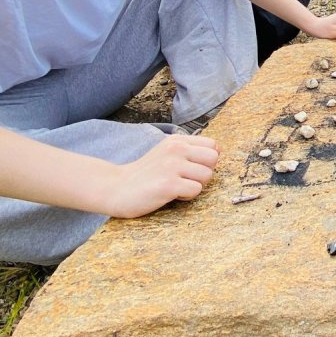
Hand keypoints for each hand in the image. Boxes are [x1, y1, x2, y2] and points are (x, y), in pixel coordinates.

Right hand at [102, 134, 220, 217]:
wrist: (116, 188)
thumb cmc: (145, 174)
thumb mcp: (166, 153)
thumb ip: (190, 150)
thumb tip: (218, 150)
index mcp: (176, 140)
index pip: (212, 145)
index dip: (206, 161)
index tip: (190, 168)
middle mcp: (175, 149)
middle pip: (213, 159)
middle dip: (204, 173)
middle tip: (185, 179)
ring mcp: (172, 166)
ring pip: (207, 176)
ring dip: (194, 186)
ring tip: (176, 186)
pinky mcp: (169, 184)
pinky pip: (196, 190)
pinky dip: (186, 196)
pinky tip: (170, 194)